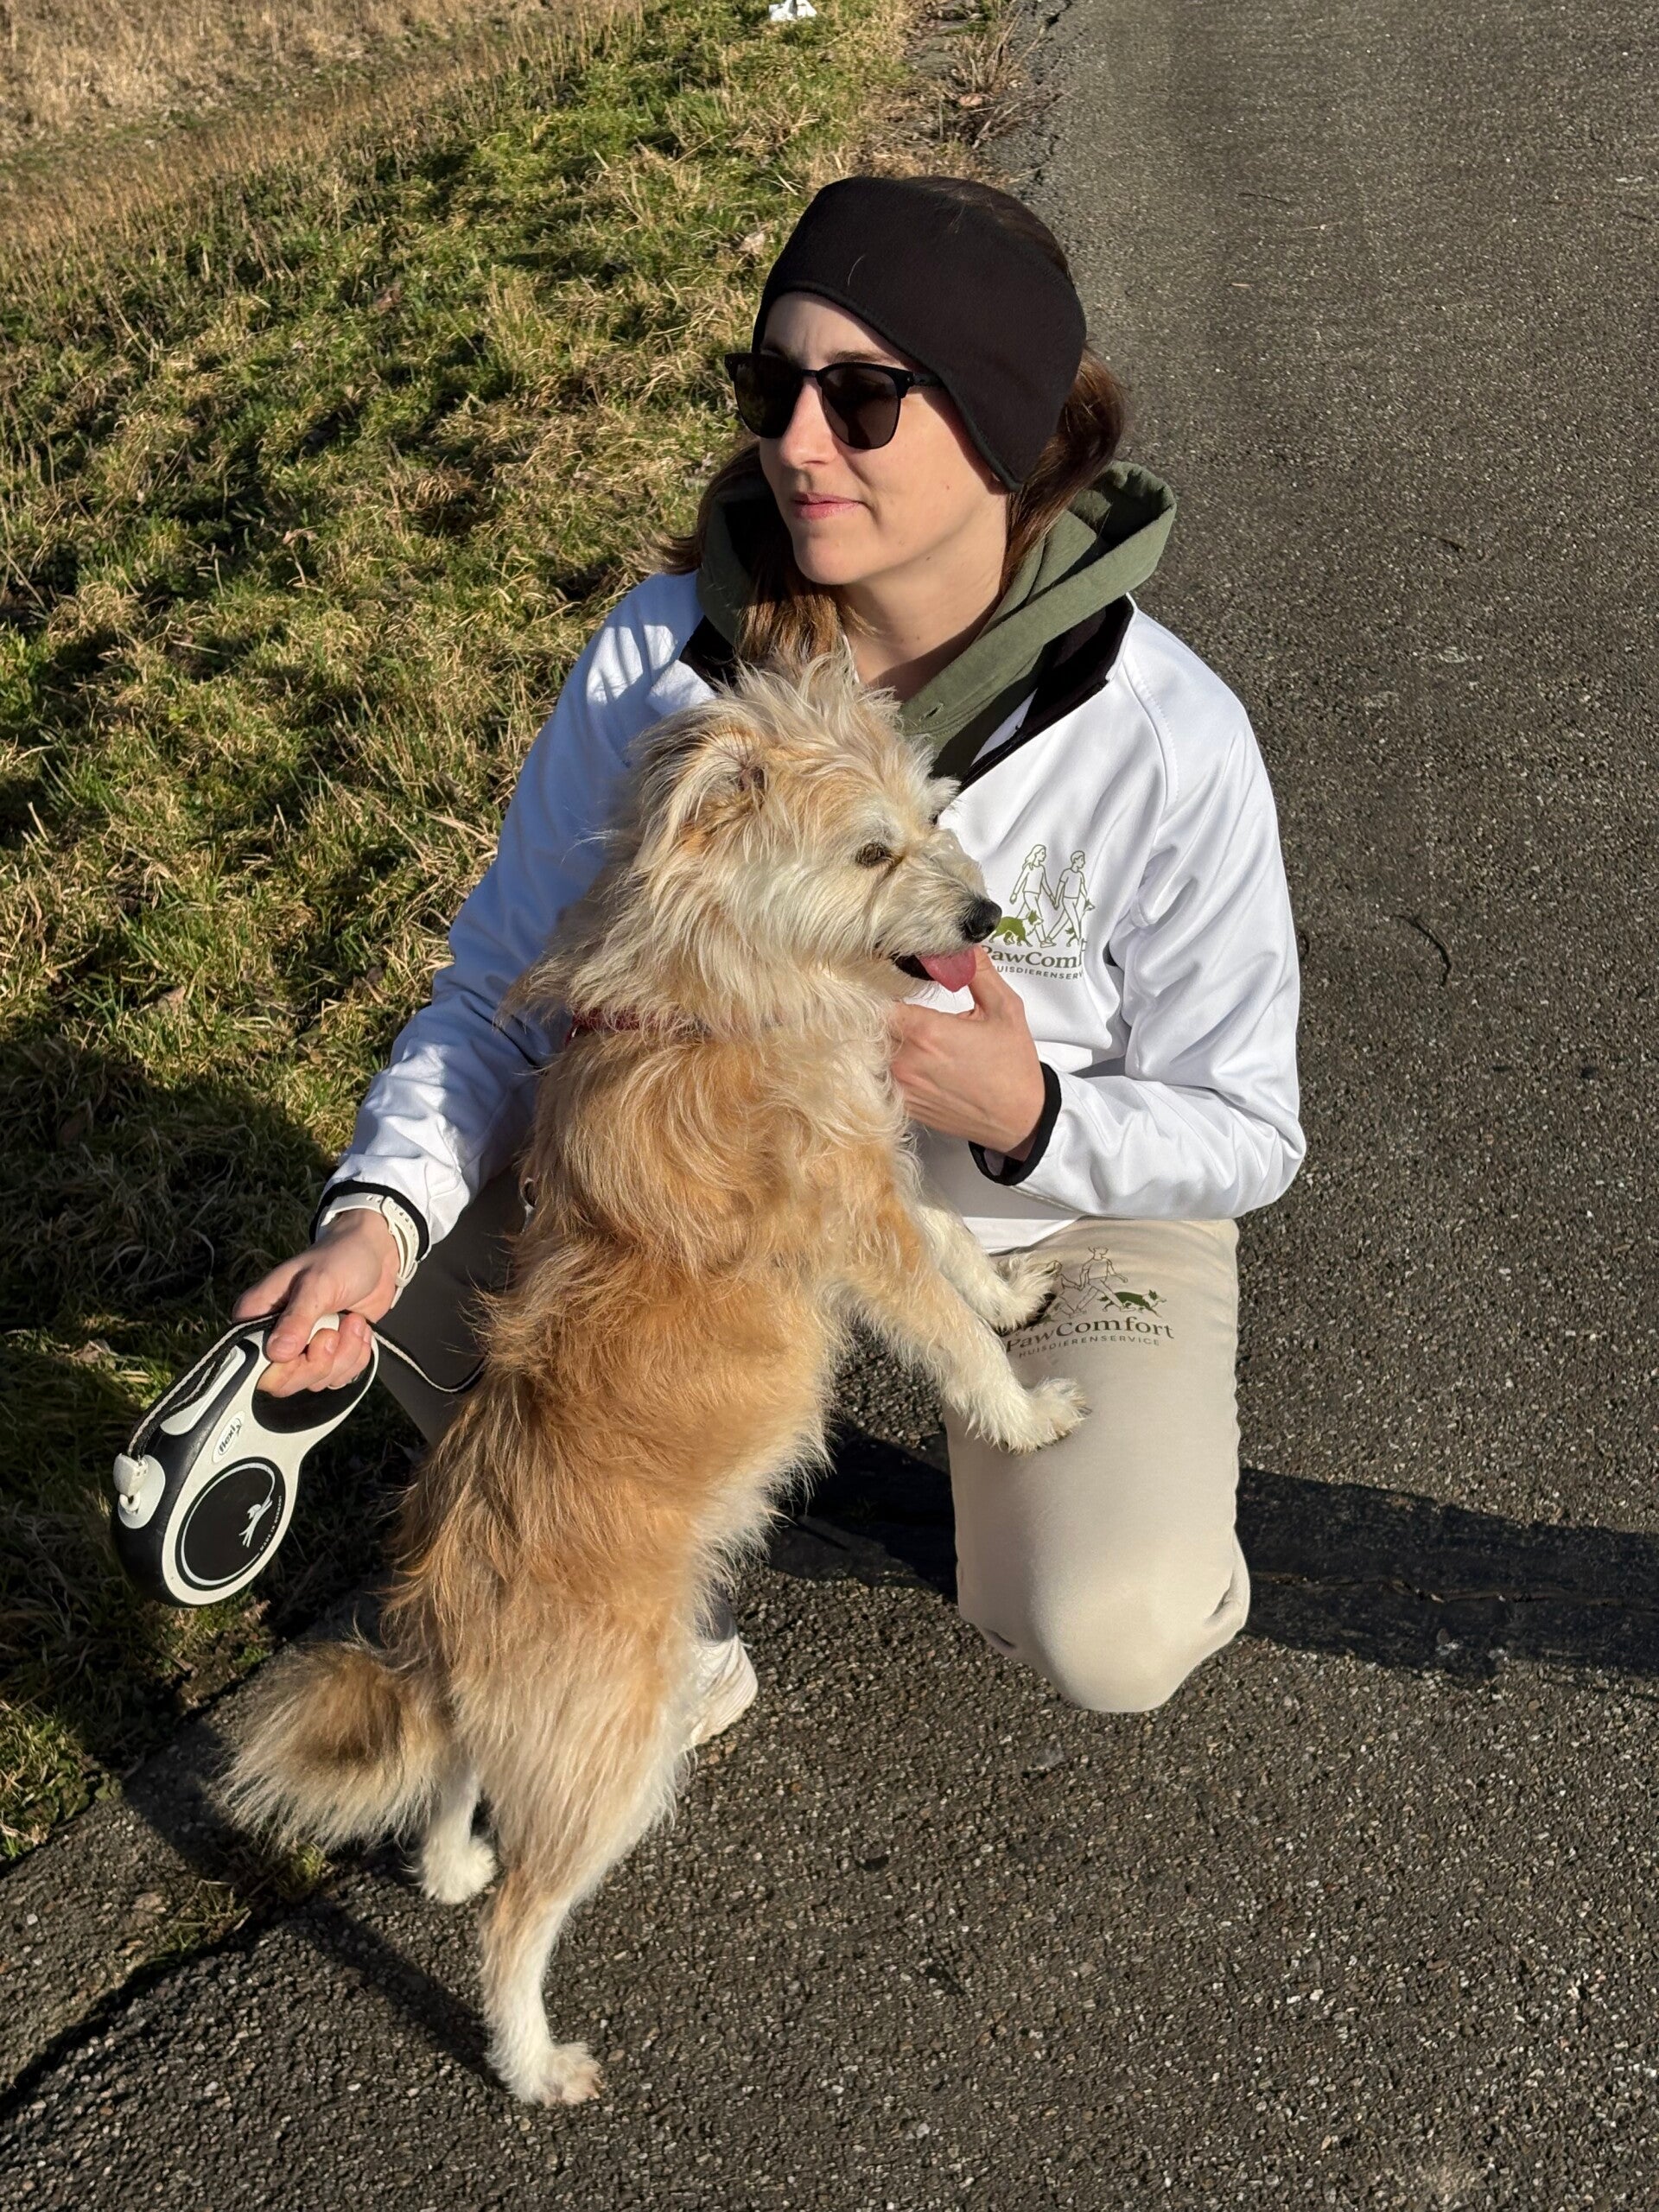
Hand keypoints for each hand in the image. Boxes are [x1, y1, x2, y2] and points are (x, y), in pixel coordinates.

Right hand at [232, 1212, 401, 1395]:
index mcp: (256, 1317)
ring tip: (352, 1321)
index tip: (315, 1340)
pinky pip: (339, 1377)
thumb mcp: (318, 1284)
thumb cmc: (340, 1258)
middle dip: (322, 1361)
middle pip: (286, 1383)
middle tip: (336, 1330)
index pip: (256, 1367)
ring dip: (345, 1354)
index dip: (287, 1368)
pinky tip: (359, 1328)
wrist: (375, 1254)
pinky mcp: (328, 1353)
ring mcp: (302, 1348)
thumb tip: (278, 1353)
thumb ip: (297, 1319)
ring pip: (318, 1381)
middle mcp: (273, 1337)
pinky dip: (357, 1356)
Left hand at [889, 948, 1047, 1157]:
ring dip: (876, 1039)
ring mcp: (901, 1087)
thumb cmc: (1013, 1065)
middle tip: (882, 999)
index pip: (875, 1001)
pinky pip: (879, 1078)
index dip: (872, 987)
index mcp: (925, 1032)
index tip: (878, 978)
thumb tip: (961, 945)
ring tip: (891, 1026)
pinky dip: (883, 1064)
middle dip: (873, 1011)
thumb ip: (977, 972)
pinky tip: (900, 1055)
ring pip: (869, 1054)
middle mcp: (905, 1061)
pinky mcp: (903, 1105)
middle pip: (867, 1027)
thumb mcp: (1004, 1009)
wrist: (1019, 1119)